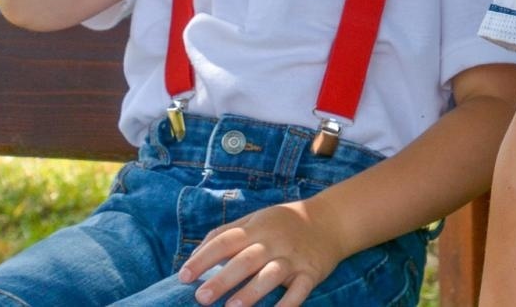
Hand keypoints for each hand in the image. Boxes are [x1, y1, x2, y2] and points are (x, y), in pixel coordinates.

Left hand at [178, 198, 347, 306]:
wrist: (332, 220)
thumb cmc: (284, 223)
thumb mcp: (256, 218)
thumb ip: (226, 233)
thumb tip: (194, 255)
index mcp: (258, 227)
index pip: (226, 240)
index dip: (204, 258)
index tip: (183, 276)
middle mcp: (275, 241)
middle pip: (246, 259)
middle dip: (223, 278)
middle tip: (201, 297)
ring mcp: (294, 258)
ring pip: (272, 275)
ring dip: (252, 292)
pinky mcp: (311, 273)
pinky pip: (299, 291)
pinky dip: (287, 305)